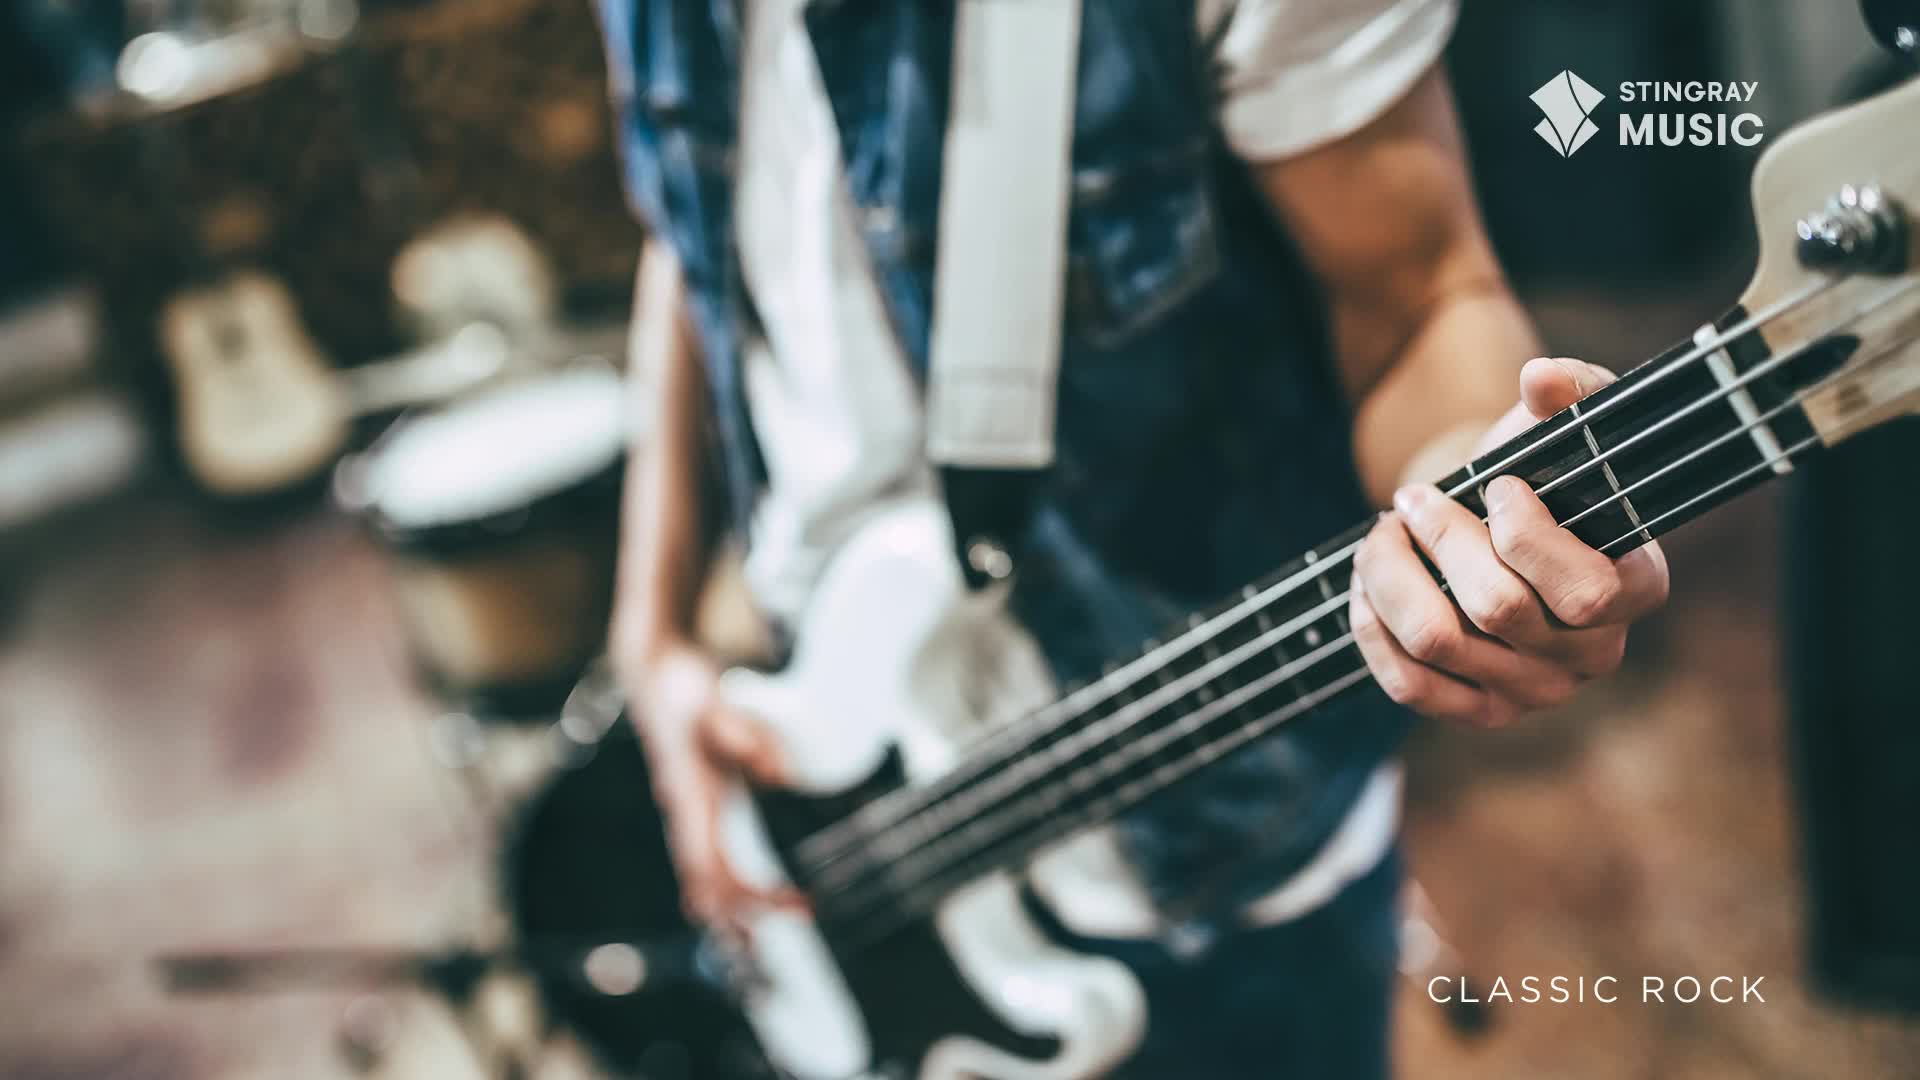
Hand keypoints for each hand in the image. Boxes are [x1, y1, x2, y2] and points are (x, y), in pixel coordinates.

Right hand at [617, 636, 800, 929]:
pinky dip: (724, 890)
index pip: (717, 868)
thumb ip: (744, 734)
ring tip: (775, 926)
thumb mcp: (713, 701)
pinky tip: (747, 900)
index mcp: (691, 798)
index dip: (754, 894)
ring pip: (702, 882)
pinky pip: (705, 863)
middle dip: (752, 912)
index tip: (794, 900)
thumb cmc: (682, 688)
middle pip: (709, 888)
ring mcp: (688, 814)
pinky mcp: (696, 808)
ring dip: (735, 910)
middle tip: (805, 913)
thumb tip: (779, 775)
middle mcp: (686, 815)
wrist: (653, 675)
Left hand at [1349, 357, 1670, 726]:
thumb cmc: (1535, 470)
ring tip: (1381, 532)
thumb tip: (1542, 379)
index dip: (1526, 536)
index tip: (1498, 487)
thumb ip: (1571, 390)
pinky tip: (1367, 583)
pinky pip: (1408, 685)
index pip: (1586, 593)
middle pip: (1498, 609)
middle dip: (1441, 537)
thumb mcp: (1560, 423)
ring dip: (1391, 573)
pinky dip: (1372, 626)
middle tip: (1414, 499)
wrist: (1488, 520)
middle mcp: (1596, 653)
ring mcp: (1537, 693)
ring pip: (1438, 641)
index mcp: (1637, 589)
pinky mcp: (1478, 711)